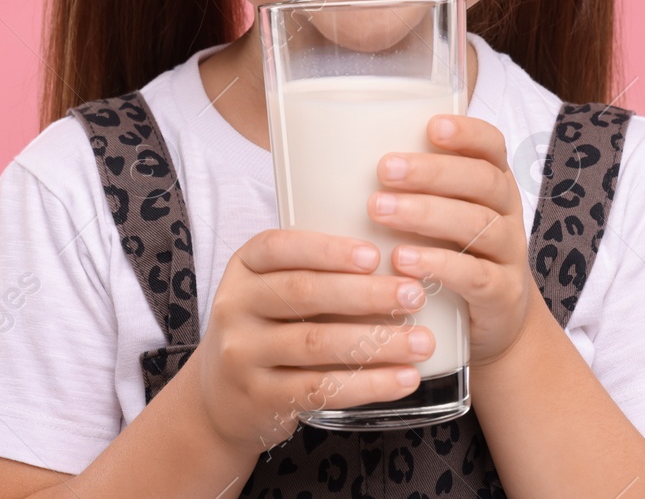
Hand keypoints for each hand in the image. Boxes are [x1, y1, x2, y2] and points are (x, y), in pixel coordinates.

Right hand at [192, 228, 436, 456]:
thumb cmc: (267, 329)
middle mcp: (236, 306)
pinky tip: (403, 379)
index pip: (279, 247)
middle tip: (413, 295)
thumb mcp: (272, 290)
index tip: (375, 255)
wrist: (222, 398)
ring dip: (376, 342)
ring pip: (317, 343)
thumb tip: (399, 260)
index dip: (327, 250)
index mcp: (243, 267)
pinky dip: (368, 384)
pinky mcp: (260, 397)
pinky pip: (320, 388)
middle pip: (304, 293)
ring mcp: (244, 354)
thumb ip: (316, 272)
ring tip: (422, 341)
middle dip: (365, 293)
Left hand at [371, 114, 534, 367]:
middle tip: (384, 169)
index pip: (492, 146)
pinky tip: (404, 262)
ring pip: (478, 225)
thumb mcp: (443, 215)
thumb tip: (333, 158)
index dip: (467, 133)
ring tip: (380, 211)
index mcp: (493, 184)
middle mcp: (507, 213)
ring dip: (427, 214)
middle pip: (482, 181)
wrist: (496, 320)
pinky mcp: (501, 294)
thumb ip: (409, 189)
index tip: (431, 126)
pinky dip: (440, 266)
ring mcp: (509, 254)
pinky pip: (476, 276)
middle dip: (432, 172)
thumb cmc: (454, 253)